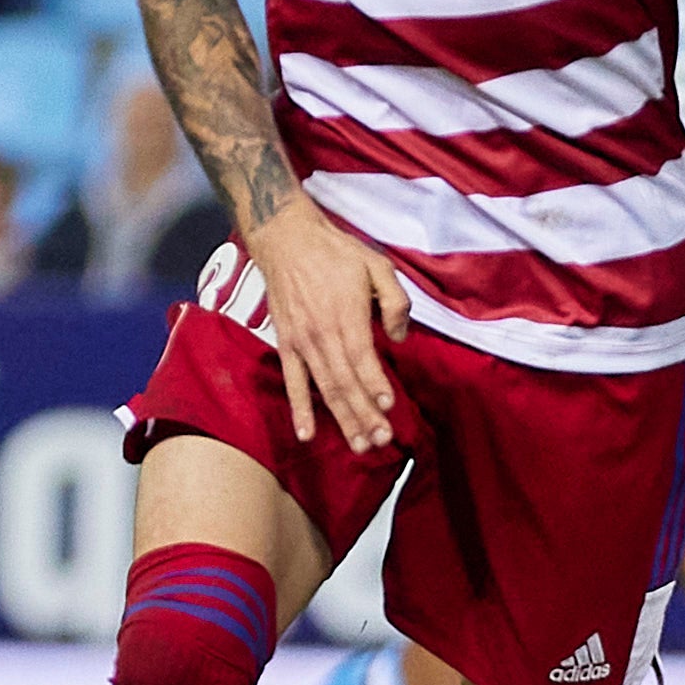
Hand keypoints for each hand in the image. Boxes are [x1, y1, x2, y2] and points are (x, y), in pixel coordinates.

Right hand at [250, 196, 411, 450]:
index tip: (389, 407)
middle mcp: (322, 335)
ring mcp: (302, 342)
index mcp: (347, 316)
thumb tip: (397, 338)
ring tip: (359, 445)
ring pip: (324, 388)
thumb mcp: (378, 265)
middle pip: (345, 382)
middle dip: (364, 415)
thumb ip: (395, 301)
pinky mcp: (287, 344)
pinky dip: (300, 409)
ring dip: (342, 419)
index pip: (363, 359)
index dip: (375, 385)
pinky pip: (293, 381)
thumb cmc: (336, 253)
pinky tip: (306, 434)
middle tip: (381, 441)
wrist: (286, 240)